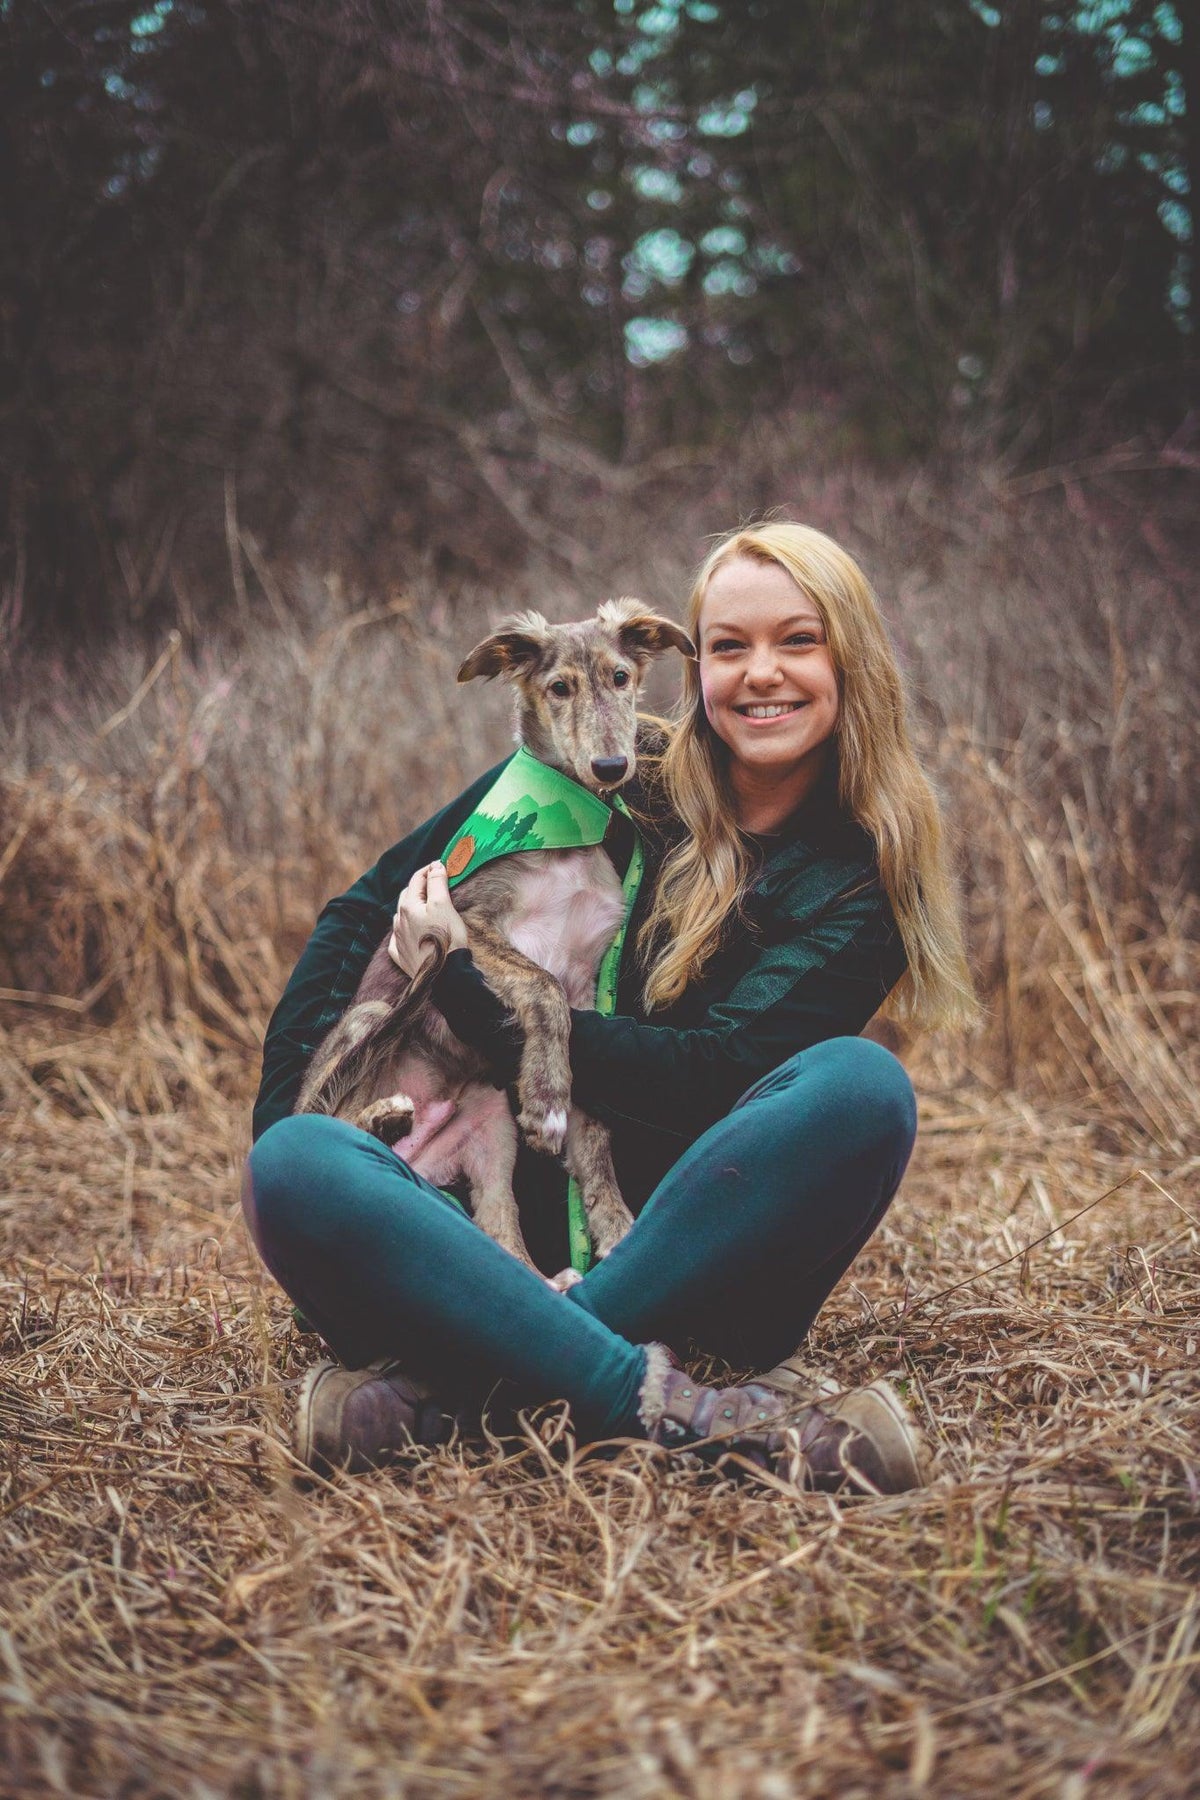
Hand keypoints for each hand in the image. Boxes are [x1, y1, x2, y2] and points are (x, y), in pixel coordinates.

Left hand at [388, 861, 468, 976]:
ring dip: (412, 906)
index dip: (429, 869)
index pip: (417, 879)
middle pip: (407, 895)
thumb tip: (435, 866)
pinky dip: (406, 929)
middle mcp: (399, 921)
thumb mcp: (444, 905)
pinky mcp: (401, 955)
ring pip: (402, 915)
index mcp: (408, 906)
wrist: (444, 976)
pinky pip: (399, 937)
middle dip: (420, 886)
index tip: (441, 865)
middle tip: (435, 882)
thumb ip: (437, 883)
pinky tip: (412, 931)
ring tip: (426, 905)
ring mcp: (398, 939)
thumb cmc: (446, 939)